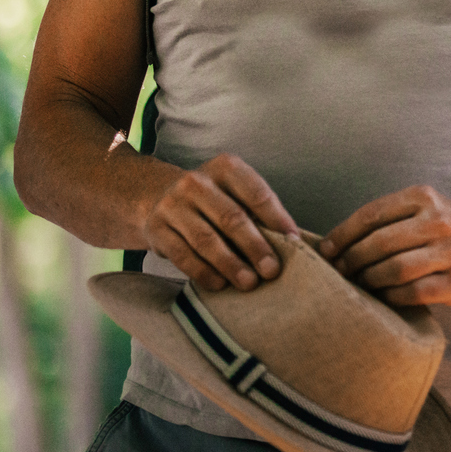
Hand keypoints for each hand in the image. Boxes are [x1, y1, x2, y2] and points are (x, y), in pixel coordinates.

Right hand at [138, 152, 300, 291]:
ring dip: (230, 264)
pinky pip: (182, 255)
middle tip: (272, 270)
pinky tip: (220, 284)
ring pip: (206, 239)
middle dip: (254, 246)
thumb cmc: (212, 199)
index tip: (294, 241)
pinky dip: (203, 272)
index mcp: (225, 167)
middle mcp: (196, 183)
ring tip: (249, 282)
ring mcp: (172, 206)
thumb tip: (291, 241)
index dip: (277, 218)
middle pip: (231, 218)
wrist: (156, 198)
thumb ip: (258, 210)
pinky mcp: (156, 230)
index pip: (256, 193)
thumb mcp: (234, 192)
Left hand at [318, 186, 450, 306]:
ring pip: (394, 269)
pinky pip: (412, 293)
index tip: (325, 251)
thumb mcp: (424, 209)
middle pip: (379, 243)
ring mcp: (449, 252)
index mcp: (423, 197)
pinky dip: (391, 296)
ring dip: (369, 280)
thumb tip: (335, 245)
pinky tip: (384, 295)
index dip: (341, 235)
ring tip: (360, 284)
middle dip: (351, 261)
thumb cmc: (447, 229)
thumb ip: (388, 220)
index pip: (370, 215)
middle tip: (339, 272)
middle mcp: (438, 221)